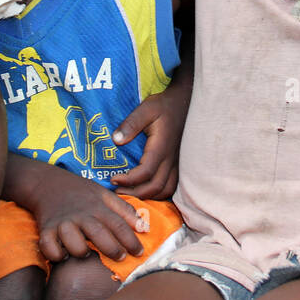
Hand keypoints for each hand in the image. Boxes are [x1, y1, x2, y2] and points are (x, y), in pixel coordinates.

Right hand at [29, 168, 144, 262]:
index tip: (139, 253)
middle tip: (120, 257)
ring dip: (81, 251)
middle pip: (99, 235)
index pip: (119, 225)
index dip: (131, 241)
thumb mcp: (104, 195)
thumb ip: (125, 211)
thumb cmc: (80, 192)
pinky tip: (63, 254)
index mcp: (97, 208)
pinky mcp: (45, 230)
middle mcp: (81, 216)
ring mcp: (62, 224)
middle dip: (112, 249)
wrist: (47, 182)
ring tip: (87, 252)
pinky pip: (49, 248)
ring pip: (73, 244)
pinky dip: (55, 254)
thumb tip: (144, 228)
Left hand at [109, 83, 187, 199]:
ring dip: (148, 195)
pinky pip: (172, 186)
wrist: (185, 103)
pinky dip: (159, 192)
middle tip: (118, 190)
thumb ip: (131, 124)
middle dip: (135, 193)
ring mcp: (178, 163)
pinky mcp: (180, 165)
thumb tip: (116, 140)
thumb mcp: (146, 109)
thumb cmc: (164, 106)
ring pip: (166, 190)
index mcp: (161, 147)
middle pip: (155, 187)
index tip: (113, 178)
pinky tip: (146, 188)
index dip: (128, 180)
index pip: (145, 173)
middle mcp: (172, 159)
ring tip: (131, 191)